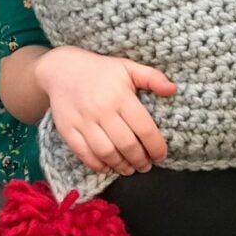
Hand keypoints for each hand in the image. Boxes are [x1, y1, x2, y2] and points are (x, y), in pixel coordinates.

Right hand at [35, 46, 177, 174]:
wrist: (62, 68)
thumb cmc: (101, 70)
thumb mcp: (127, 66)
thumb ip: (152, 78)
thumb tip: (173, 90)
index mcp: (120, 95)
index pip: (144, 128)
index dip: (156, 146)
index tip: (161, 156)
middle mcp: (102, 109)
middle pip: (126, 145)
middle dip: (140, 160)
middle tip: (146, 165)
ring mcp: (83, 121)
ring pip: (106, 153)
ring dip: (121, 166)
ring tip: (130, 168)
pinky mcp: (67, 129)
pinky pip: (84, 154)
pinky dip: (98, 165)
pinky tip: (108, 166)